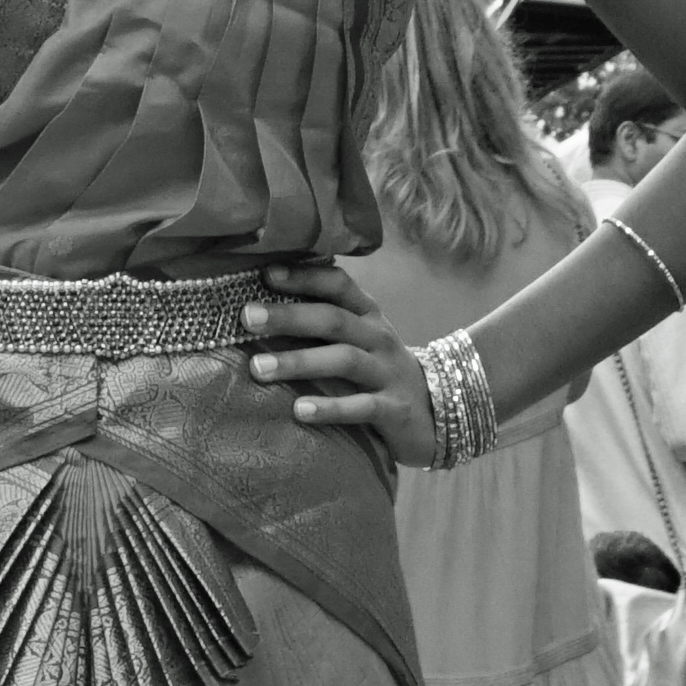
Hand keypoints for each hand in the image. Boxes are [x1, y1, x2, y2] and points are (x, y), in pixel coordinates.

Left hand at [240, 258, 453, 463]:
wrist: (438, 411)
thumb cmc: (378, 370)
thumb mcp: (359, 338)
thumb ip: (322, 321)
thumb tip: (259, 306)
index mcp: (368, 314)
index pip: (338, 285)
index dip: (304, 277)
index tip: (265, 274)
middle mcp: (379, 337)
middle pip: (333, 320)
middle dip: (289, 316)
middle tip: (247, 317)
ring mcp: (388, 373)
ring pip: (344, 360)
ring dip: (299, 362)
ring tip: (258, 369)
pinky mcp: (394, 409)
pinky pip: (361, 407)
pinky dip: (329, 408)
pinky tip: (299, 410)